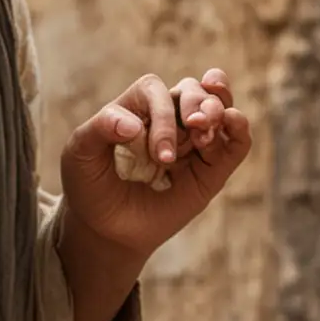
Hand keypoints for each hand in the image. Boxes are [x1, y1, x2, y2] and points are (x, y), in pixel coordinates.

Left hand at [59, 68, 251, 263]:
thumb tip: (131, 125)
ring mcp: (192, 144)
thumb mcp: (80, 154)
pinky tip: (233, 123)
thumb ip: (98, 129)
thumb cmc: (90, 187)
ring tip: (205, 128)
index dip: (161, 114)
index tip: (157, 154)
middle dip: (196, 103)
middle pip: (193, 90)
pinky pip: (236, 143)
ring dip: (217, 109)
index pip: (156, 91)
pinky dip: (239, 129)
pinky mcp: (211, 171)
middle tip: (194, 125)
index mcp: (137, 109)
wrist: (104, 230)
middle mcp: (169, 120)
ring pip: (217, 108)